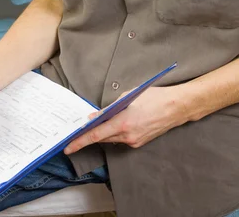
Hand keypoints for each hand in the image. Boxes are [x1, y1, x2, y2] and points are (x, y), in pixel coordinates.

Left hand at [64, 85, 187, 153]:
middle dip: (88, 136)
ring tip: (91, 126)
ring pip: (111, 139)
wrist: (176, 107)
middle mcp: (127, 136)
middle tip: (75, 133)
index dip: (80, 141)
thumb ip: (108, 108)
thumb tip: (94, 117)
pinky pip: (121, 139)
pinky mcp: (140, 142)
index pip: (96, 135)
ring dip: (101, 133)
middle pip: (102, 138)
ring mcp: (134, 141)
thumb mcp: (127, 97)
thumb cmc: (153, 97)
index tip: (68, 147)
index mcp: (122, 123)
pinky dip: (113, 132)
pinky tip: (110, 125)